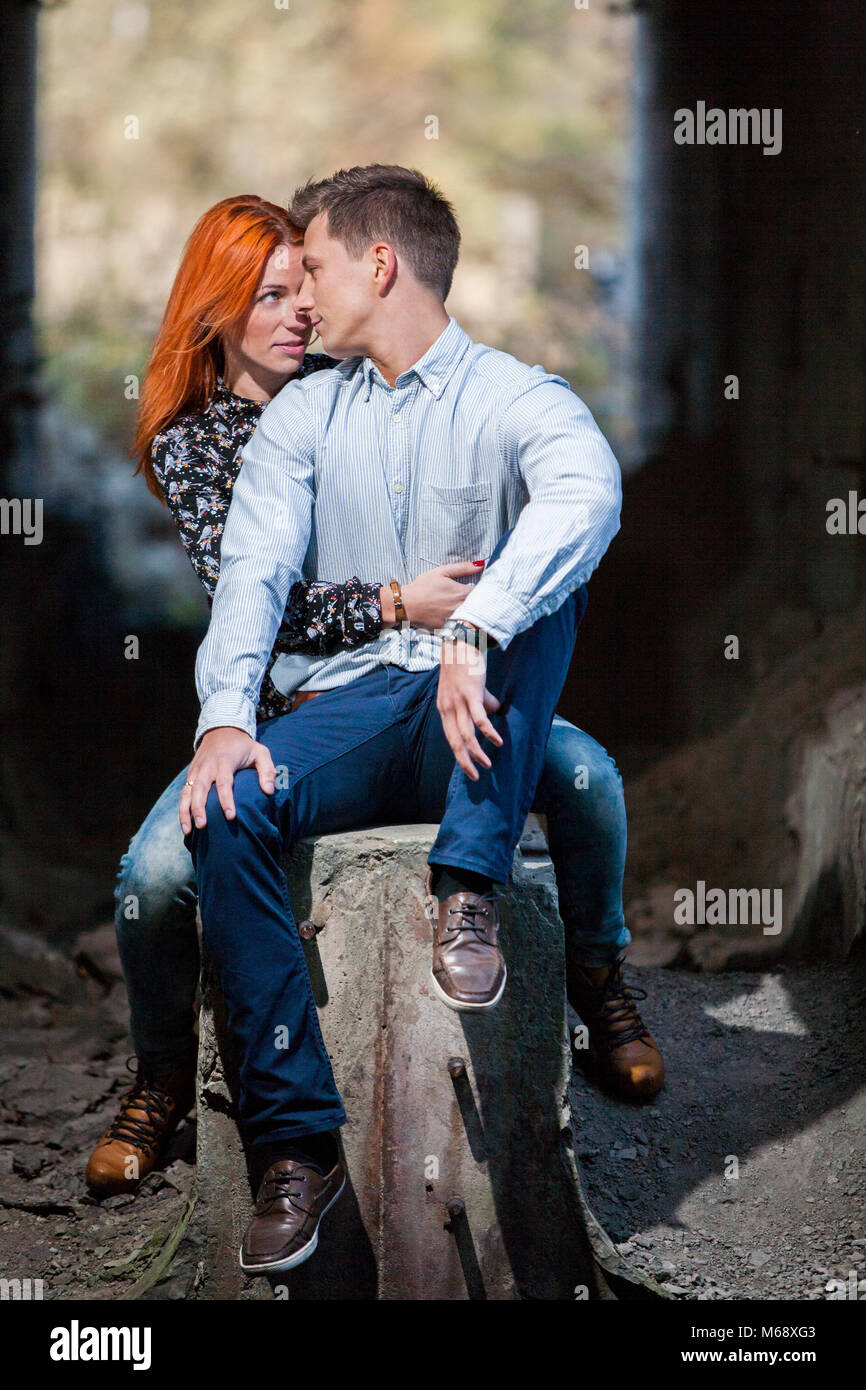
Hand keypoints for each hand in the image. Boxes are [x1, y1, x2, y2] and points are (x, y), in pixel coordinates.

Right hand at [179, 726, 275, 832]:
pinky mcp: (191, 775)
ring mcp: (196, 771)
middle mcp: (207, 767)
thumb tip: (269, 791)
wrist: (221, 728)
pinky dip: (182, 808)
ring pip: (187, 792)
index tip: (231, 816)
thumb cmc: (243, 746)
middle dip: (199, 808)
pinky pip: (183, 793)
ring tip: (188, 831)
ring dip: (185, 811)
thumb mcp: (260, 752)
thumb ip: (267, 770)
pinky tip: (185, 824)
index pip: (224, 783)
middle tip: (202, 826)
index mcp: (224, 761)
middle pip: (200, 789)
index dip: (226, 800)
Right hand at [396, 560, 485, 629]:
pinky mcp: (448, 630)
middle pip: (479, 607)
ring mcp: (455, 621)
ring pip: (471, 619)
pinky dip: (462, 626)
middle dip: (480, 604)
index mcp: (462, 593)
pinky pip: (460, 629)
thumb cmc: (422, 586)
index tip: (484, 590)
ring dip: (473, 616)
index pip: (483, 593)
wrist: (406, 605)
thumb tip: (481, 564)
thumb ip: (463, 568)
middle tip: (480, 602)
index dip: (485, 592)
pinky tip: (461, 623)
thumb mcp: (441, 572)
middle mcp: (461, 608)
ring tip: (472, 613)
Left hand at [437, 635, 502, 779]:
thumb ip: (481, 702)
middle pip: (455, 742)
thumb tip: (496, 711)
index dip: (458, 754)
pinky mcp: (471, 694)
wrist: (461, 641)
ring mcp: (458, 702)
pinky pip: (479, 719)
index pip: (450, 737)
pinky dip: (488, 733)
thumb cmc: (465, 665)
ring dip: (477, 753)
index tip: (468, 767)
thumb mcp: (468, 688)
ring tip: (487, 764)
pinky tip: (496, 742)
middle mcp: (448, 708)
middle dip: (465, 762)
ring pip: (466, 735)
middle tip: (475, 776)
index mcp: (445, 709)